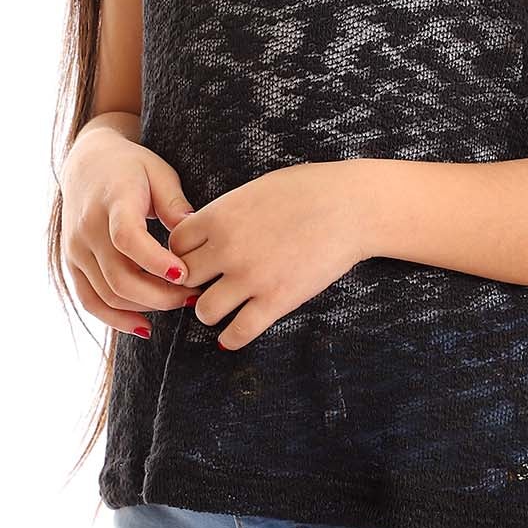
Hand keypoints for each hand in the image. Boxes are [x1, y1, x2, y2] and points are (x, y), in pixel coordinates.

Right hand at [60, 124, 204, 337]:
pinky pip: (90, 301)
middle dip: (160, 295)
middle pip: (119, 276)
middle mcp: (88, 228)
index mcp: (112, 201)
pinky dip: (115, 319)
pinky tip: (144, 326)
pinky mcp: (72, 264)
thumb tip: (194, 234)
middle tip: (192, 296)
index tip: (184, 273)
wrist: (87, 163)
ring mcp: (76, 249)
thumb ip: (174, 203)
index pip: (127, 238)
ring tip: (178, 304)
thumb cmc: (131, 167)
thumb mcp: (158, 172)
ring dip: (145, 307)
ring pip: (107, 295)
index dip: (155, 261)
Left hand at [167, 160, 373, 349]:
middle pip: (185, 278)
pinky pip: (237, 334)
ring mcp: (251, 278)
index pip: (175, 245)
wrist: (351, 206)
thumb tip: (208, 232)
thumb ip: (226, 212)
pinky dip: (231, 337)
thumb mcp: (256, 189)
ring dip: (212, 310)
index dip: (185, 252)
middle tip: (209, 283)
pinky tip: (235, 332)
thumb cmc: (308, 189)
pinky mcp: (276, 301)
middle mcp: (228, 249)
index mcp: (220, 216)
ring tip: (225, 306)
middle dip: (195, 282)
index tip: (199, 256)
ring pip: (205, 311)